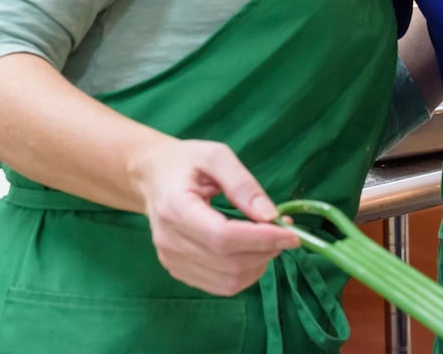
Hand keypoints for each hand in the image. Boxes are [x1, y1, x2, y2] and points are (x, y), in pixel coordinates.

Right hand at [131, 138, 300, 295]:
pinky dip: (245, 273)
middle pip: (228, 263)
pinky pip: (220, 285)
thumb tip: (271, 216)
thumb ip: (242, 183)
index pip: (223, 238)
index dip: (261, 239)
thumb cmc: (184, 162)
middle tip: (285, 231)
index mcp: (175, 208)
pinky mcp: (178, 270)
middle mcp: (170, 241)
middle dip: (266, 251)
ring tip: (269, 239)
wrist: (151, 177)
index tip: (291, 233)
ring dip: (259, 264)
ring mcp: (172, 260)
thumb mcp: (215, 156)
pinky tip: (252, 251)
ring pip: (228, 280)